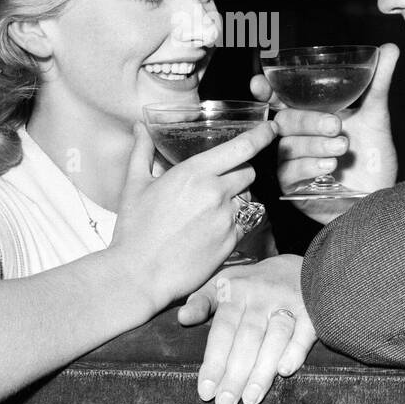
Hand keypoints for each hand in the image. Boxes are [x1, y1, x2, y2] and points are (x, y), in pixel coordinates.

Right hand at [109, 118, 276, 310]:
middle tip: (216, 182)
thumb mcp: (134, 185)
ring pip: (248, 198)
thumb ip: (142, 151)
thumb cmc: (133, 230)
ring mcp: (227, 219)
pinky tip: (211, 229)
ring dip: (236, 198)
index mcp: (195, 173)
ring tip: (209, 210)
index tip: (271, 128)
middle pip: (248, 172)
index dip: (261, 135)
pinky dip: (234, 221)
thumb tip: (139, 128)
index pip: (242, 147)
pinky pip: (245, 223)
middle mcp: (216, 192)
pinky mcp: (231, 242)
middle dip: (238, 172)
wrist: (139, 275)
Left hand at [178, 254, 315, 403]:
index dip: (214, 361)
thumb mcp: (223, 283)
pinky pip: (305, 333)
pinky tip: (284, 371)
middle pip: (247, 338)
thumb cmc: (253, 283)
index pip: (223, 329)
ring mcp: (288, 303)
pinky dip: (296, 351)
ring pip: (275, 337)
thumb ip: (202, 302)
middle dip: (235, 374)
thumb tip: (182, 318)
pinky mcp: (312, 312)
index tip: (205, 390)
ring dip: (262, 369)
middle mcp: (262, 297)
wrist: (298, 267)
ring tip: (250, 399)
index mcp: (236, 291)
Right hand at [250, 43, 399, 224]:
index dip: (266, 91)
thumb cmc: (371, 155)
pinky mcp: (294, 187)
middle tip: (337, 125)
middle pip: (285, 121)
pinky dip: (309, 166)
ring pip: (288, 146)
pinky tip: (329, 165)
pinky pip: (290, 172)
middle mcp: (297, 137)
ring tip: (342, 147)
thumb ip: (378, 83)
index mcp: (309, 116)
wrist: (381, 194)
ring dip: (315, 144)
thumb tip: (390, 48)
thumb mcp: (376, 115)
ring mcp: (293, 162)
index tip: (260, 83)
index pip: (278, 100)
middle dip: (309, 121)